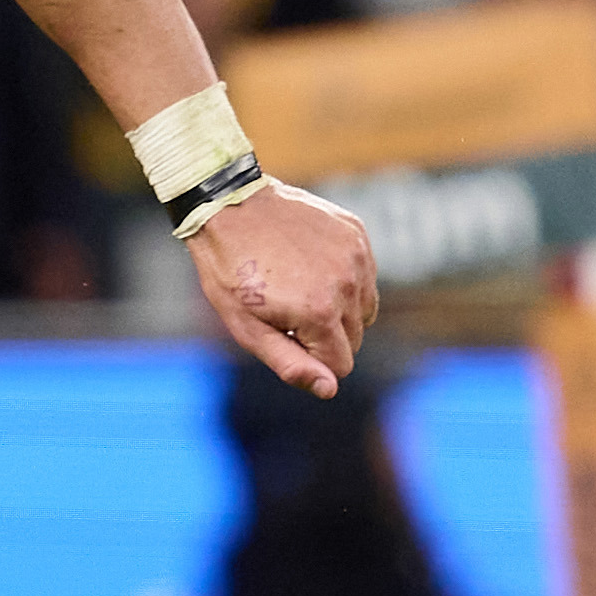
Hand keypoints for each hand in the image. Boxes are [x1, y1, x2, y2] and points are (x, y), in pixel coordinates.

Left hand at [189, 178, 378, 396]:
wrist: (229, 205)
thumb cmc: (230, 272)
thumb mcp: (247, 328)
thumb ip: (290, 364)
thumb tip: (330, 389)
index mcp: (319, 313)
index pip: (340, 364)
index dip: (312, 359)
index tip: (285, 335)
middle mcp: (346, 284)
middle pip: (355, 339)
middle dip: (325, 335)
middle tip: (287, 308)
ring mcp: (355, 255)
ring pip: (365, 308)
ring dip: (340, 308)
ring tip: (301, 287)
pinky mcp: (356, 233)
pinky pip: (365, 275)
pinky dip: (346, 278)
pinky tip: (312, 264)